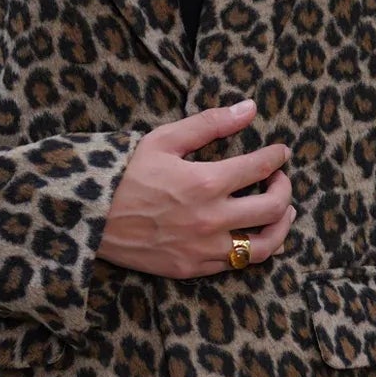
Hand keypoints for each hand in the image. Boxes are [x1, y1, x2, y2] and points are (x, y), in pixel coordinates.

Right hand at [97, 97, 295, 279]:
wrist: (90, 217)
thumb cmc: (126, 174)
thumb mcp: (164, 139)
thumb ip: (210, 123)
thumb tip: (249, 108)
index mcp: (206, 182)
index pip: (260, 167)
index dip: (276, 157)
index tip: (280, 152)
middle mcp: (211, 219)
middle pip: (273, 208)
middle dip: (285, 189)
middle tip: (280, 179)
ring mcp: (203, 249)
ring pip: (264, 246)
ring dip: (281, 227)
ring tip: (284, 212)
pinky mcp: (192, 268)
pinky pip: (236, 264)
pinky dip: (254, 250)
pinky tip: (255, 236)